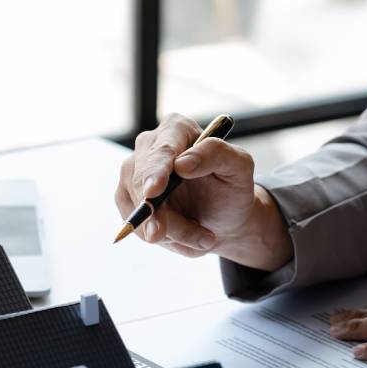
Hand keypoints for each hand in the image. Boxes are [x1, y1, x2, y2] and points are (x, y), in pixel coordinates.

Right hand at [115, 113, 291, 270]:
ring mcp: (133, 172)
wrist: (222, 217)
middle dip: (155, 212)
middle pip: (143, 182)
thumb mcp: (239, 168)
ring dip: (168, 231)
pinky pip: (135, 223)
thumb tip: (182, 163)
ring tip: (201, 238)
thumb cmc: (232, 188)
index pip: (162, 150)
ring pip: (138, 207)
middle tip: (162, 236)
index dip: (156, 172)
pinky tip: (183, 237)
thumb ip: (217, 154)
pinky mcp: (126, 197)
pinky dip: (161, 237)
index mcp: (176, 129)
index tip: (152, 193)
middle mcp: (149, 146)